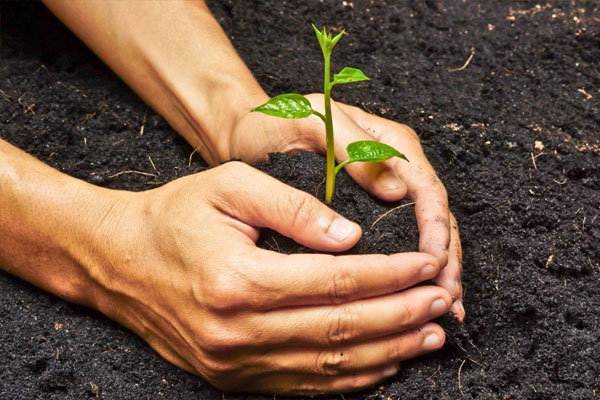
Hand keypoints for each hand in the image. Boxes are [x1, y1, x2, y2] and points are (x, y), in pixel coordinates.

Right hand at [92, 162, 451, 393]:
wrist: (119, 262)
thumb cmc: (175, 216)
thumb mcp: (230, 187)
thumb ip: (295, 209)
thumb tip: (352, 237)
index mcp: (239, 280)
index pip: (337, 281)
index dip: (390, 275)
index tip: (427, 265)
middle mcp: (237, 331)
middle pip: (341, 330)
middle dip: (401, 316)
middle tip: (441, 302)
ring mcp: (233, 362)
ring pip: (329, 367)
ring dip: (386, 352)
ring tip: (428, 337)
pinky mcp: (231, 376)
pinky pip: (303, 385)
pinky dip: (350, 378)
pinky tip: (382, 364)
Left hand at [229, 95, 463, 319]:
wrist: (249, 135)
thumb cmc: (277, 124)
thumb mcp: (313, 124)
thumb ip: (354, 151)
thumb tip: (397, 192)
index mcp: (389, 144)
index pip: (426, 189)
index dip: (435, 229)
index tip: (433, 263)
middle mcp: (393, 169)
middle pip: (434, 217)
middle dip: (445, 259)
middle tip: (449, 300)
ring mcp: (381, 191)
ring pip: (422, 234)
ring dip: (436, 270)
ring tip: (446, 309)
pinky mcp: (365, 212)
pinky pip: (397, 242)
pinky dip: (409, 271)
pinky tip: (412, 297)